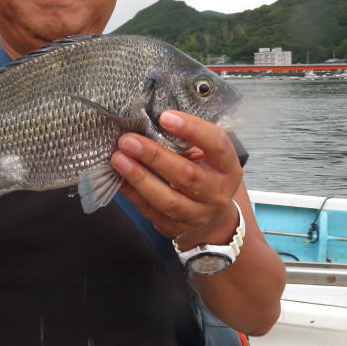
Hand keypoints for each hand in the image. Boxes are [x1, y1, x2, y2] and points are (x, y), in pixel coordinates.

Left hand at [110, 110, 241, 249]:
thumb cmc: (205, 174)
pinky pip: (150, 211)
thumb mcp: (208, 156)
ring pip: (167, 199)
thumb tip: (148, 122)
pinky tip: (118, 178)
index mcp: (228, 167)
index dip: (192, 129)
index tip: (165, 117)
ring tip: (118, 159)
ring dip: (139, 177)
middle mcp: (217, 193)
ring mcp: (197, 214)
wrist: (212, 218)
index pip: (216, 145)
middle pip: (186, 174)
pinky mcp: (176, 228)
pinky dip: (132, 193)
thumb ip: (187, 142)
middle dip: (154, 155)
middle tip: (128, 140)